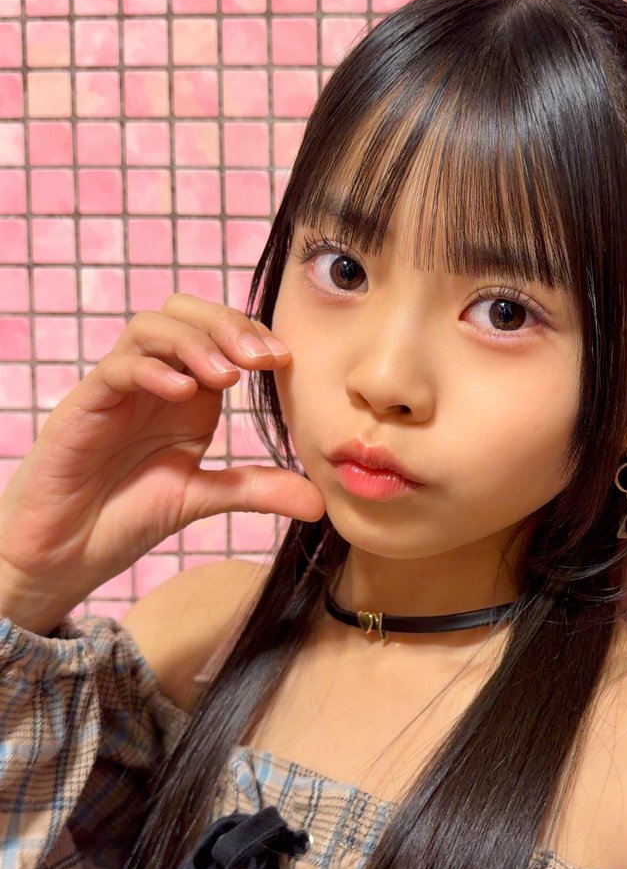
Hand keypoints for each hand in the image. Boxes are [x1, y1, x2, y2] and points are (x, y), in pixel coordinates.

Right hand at [0, 292, 324, 629]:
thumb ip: (257, 490)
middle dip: (227, 325)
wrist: (63, 553)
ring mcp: (118, 389)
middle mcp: (154, 382)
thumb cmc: (123, 517)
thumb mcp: (202, 499)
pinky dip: (152, 371)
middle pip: (186, 314)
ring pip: (151, 328)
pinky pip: (117, 368)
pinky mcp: (84, 405)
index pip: (221, 337)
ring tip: (226, 375)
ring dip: (194, 343)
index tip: (285, 360)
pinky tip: (183, 393)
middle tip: (261, 358)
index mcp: (187, 395)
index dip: (253, 337)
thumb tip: (321, 501)